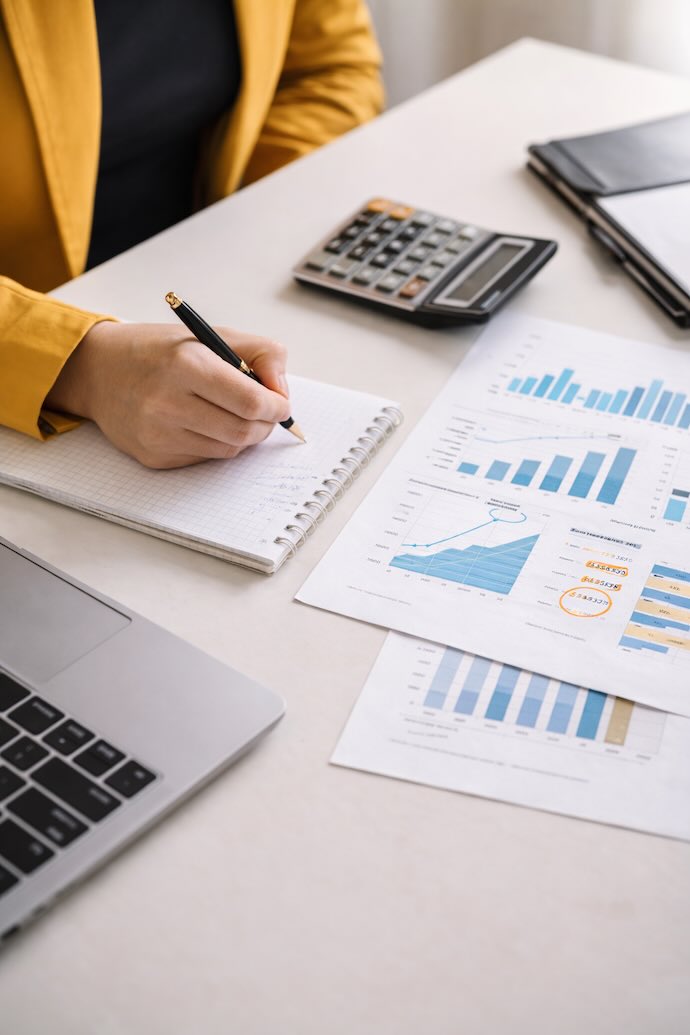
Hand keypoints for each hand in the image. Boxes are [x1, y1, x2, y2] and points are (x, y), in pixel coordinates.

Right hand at [45, 321, 291, 467]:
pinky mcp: (154, 456)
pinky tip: (201, 423)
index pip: (251, 401)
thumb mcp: (211, 334)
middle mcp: (167, 402)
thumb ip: (259, 354)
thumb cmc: (159, 351)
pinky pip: (204, 458)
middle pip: (243, 431)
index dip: (277, 407)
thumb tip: (282, 393)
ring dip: (242, 435)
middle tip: (266, 414)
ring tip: (232, 414)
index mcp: (186, 364)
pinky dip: (215, 443)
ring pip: (228, 449)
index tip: (281, 404)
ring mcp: (158, 434)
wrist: (99, 371)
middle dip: (265, 425)